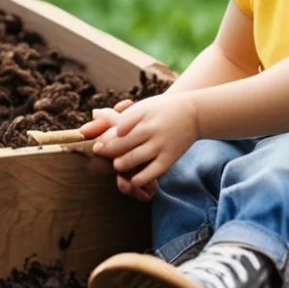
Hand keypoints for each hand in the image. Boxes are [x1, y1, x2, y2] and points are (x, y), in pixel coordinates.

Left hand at [86, 94, 200, 189]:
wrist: (194, 114)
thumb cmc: (161, 110)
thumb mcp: (141, 107)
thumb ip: (119, 115)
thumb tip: (94, 114)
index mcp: (141, 115)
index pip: (117, 128)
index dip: (104, 138)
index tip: (97, 145)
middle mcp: (150, 129)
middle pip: (123, 143)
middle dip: (108, 152)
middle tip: (102, 155)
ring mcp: (160, 144)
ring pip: (134, 158)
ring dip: (121, 164)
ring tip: (117, 165)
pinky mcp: (169, 158)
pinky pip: (152, 172)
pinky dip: (140, 178)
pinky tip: (132, 180)